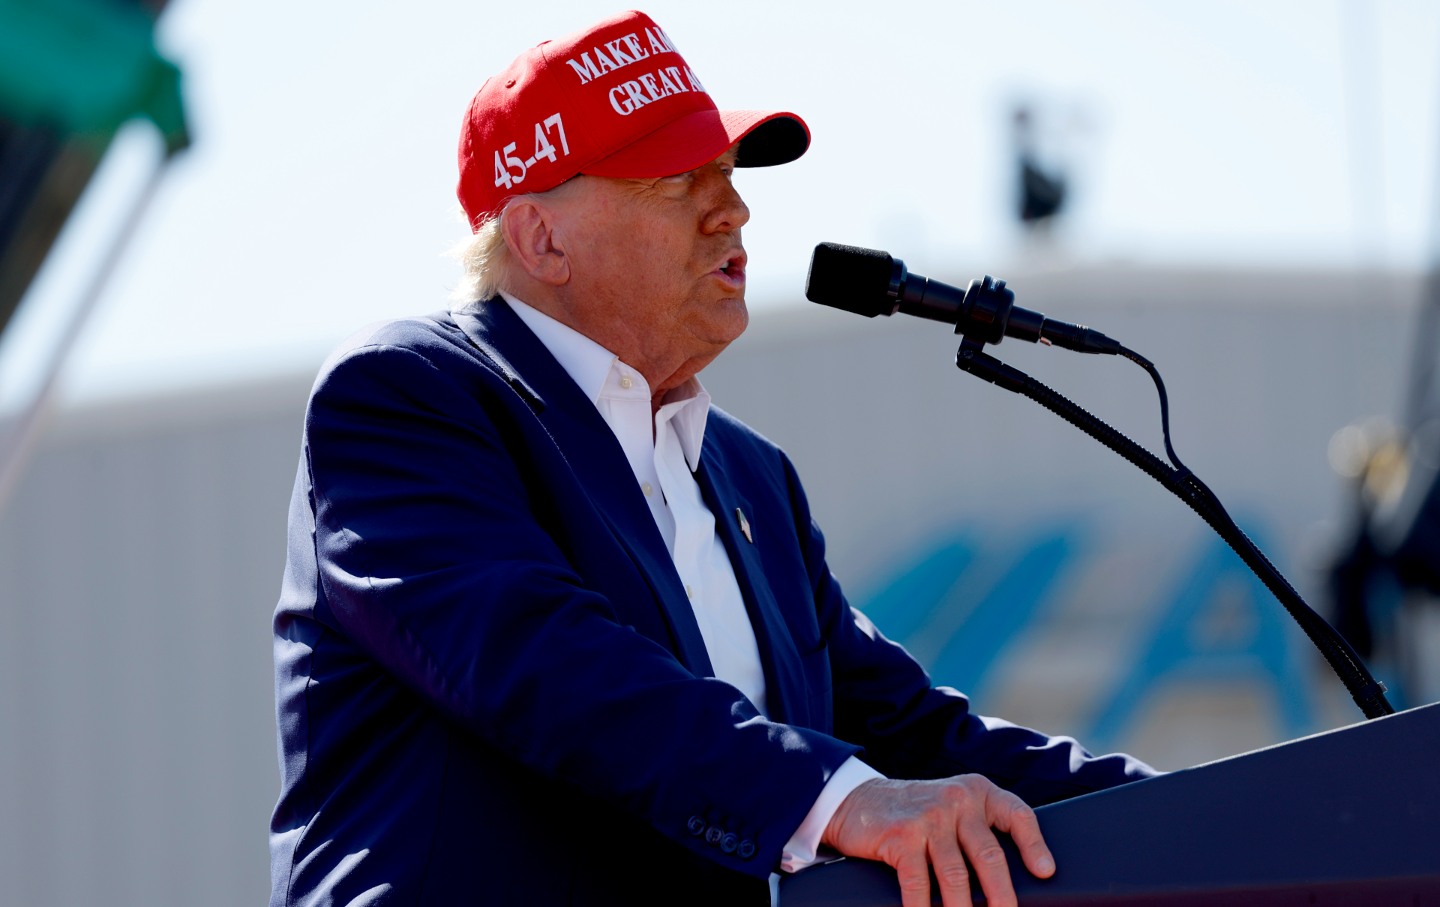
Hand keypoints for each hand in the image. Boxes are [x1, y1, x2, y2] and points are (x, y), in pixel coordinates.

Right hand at [820, 776, 1054, 906]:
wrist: (856, 801)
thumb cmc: (916, 814)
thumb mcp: (952, 808)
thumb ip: (979, 830)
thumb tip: (1011, 881)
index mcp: (977, 792)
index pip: (1016, 815)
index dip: (1034, 845)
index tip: (1045, 872)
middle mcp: (957, 800)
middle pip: (989, 855)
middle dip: (1002, 896)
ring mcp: (928, 817)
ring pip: (956, 876)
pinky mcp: (901, 835)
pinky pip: (918, 883)